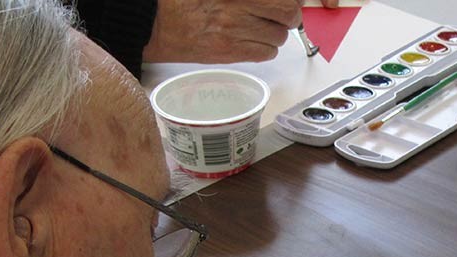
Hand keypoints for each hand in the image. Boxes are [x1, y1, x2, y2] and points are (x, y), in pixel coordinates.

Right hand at [144, 0, 339, 63]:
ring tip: (254, 24)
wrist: (152, 19)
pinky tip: (247, 38)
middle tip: (276, 10)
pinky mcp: (229, 50)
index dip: (300, 2)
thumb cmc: (185, 0)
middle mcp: (238, 4)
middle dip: (287, 12)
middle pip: (289, 12)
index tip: (304, 4)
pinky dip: (263, 47)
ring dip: (274, 31)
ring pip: (279, 35)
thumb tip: (285, 1)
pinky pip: (266, 52)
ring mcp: (234, 28)